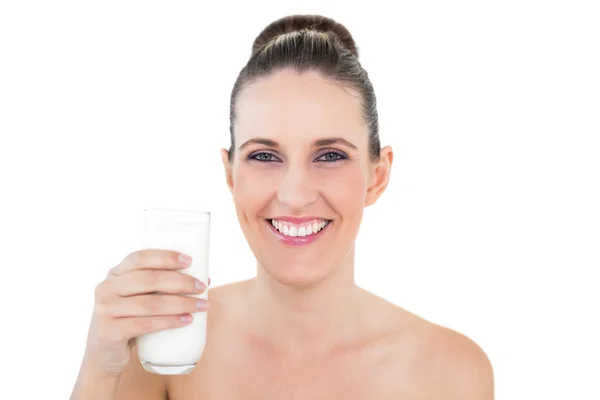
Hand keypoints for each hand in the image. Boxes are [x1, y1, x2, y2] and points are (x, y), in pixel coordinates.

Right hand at [82, 249, 207, 376]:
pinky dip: (169, 321)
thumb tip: (205, 278)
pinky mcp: (109, 331)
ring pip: (150, 303)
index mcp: (115, 274)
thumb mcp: (139, 299)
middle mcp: (106, 288)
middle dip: (180, 282)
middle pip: (148, 279)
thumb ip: (163, 287)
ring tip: (201, 306)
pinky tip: (186, 320)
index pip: (140, 258)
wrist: (104, 356)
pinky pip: (145, 324)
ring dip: (181, 303)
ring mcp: (105, 310)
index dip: (165, 257)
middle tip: (201, 287)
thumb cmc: (129, 321)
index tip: (189, 260)